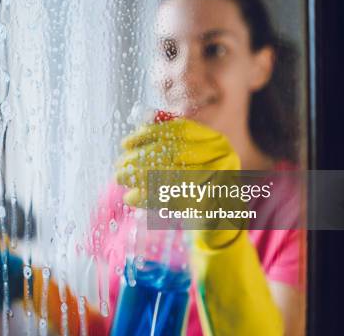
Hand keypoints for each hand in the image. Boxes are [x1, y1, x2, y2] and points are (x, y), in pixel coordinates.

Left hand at [115, 117, 242, 246]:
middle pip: (173, 152)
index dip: (149, 133)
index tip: (125, 143)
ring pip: (171, 176)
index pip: (180, 129)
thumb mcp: (185, 159)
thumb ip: (168, 139)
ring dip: (139, 177)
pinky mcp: (215, 206)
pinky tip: (131, 197)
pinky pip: (173, 200)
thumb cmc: (195, 184)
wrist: (218, 221)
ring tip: (120, 178)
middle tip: (119, 165)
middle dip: (140, 158)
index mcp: (216, 140)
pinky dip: (148, 198)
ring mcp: (223, 181)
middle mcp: (224, 157)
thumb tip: (143, 121)